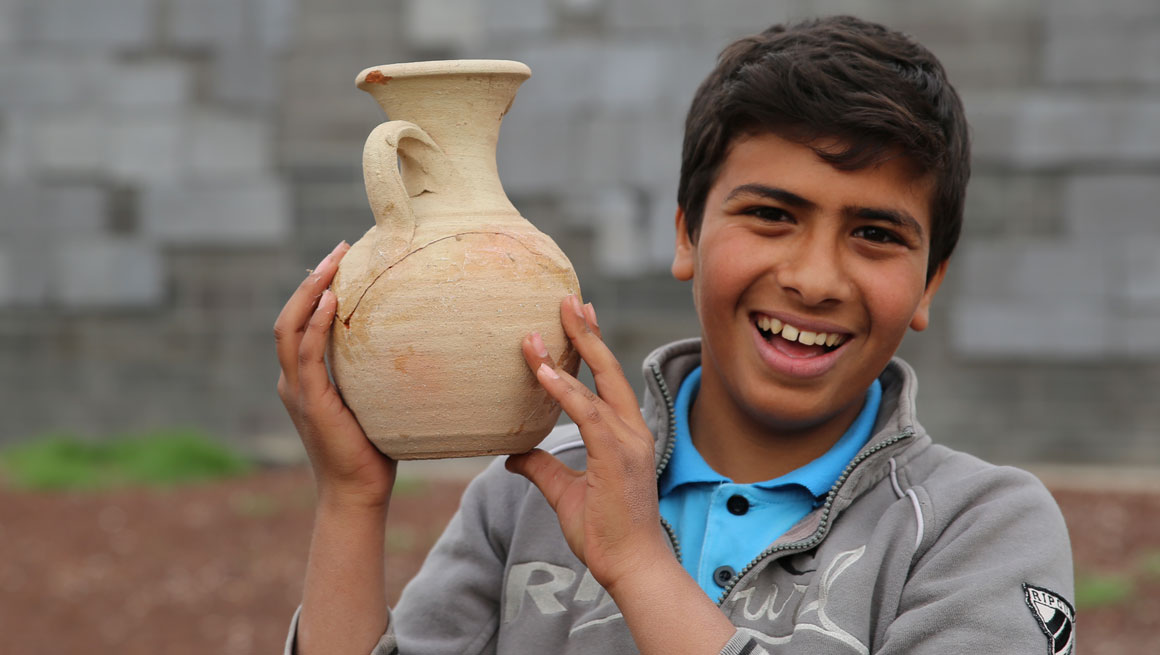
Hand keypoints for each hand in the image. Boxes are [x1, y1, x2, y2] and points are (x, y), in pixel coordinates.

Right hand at [274, 241, 396, 508]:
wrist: (358, 493)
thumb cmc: (374, 450)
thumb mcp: (375, 401)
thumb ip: (379, 374)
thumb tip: (417, 344)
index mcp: (304, 379)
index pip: (300, 323)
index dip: (314, 289)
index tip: (339, 261)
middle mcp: (292, 381)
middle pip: (289, 317)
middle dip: (310, 279)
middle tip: (338, 249)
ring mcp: (296, 390)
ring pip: (290, 328)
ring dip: (309, 291)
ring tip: (332, 262)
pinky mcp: (310, 401)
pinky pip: (307, 354)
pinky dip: (315, 324)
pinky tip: (331, 301)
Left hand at [506, 295, 671, 593]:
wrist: (631, 566)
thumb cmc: (605, 533)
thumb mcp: (563, 492)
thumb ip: (541, 467)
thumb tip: (512, 453)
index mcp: (625, 435)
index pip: (606, 380)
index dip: (591, 346)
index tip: (577, 316)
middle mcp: (632, 430)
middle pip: (608, 368)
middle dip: (587, 332)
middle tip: (568, 298)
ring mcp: (628, 441)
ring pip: (597, 383)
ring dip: (569, 352)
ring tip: (541, 327)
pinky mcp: (616, 456)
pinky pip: (586, 413)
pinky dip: (563, 390)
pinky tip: (540, 371)